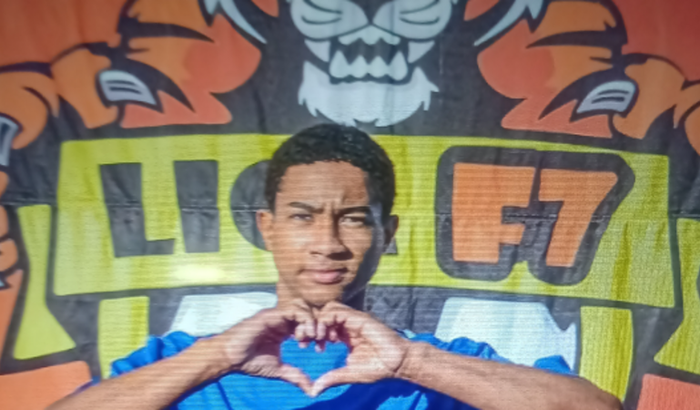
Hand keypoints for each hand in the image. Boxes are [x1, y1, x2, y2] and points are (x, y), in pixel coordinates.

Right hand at [198, 299, 316, 393]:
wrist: (230, 358)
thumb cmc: (250, 362)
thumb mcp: (278, 370)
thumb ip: (295, 376)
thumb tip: (312, 391)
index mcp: (285, 330)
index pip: (308, 324)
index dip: (317, 334)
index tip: (320, 348)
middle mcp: (282, 320)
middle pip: (309, 313)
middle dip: (318, 326)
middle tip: (319, 342)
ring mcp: (277, 315)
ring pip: (303, 308)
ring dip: (311, 322)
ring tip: (311, 338)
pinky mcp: (271, 314)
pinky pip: (293, 310)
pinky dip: (303, 320)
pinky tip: (303, 335)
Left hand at [311, 301, 410, 396]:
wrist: (398, 363)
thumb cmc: (378, 368)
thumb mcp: (350, 374)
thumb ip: (332, 378)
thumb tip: (314, 390)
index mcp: (344, 335)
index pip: (322, 325)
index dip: (311, 333)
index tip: (304, 346)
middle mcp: (347, 324)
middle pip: (322, 313)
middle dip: (310, 325)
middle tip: (304, 340)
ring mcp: (353, 319)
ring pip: (328, 309)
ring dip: (318, 321)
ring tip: (316, 337)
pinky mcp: (359, 318)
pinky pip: (337, 311)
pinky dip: (327, 320)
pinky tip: (326, 336)